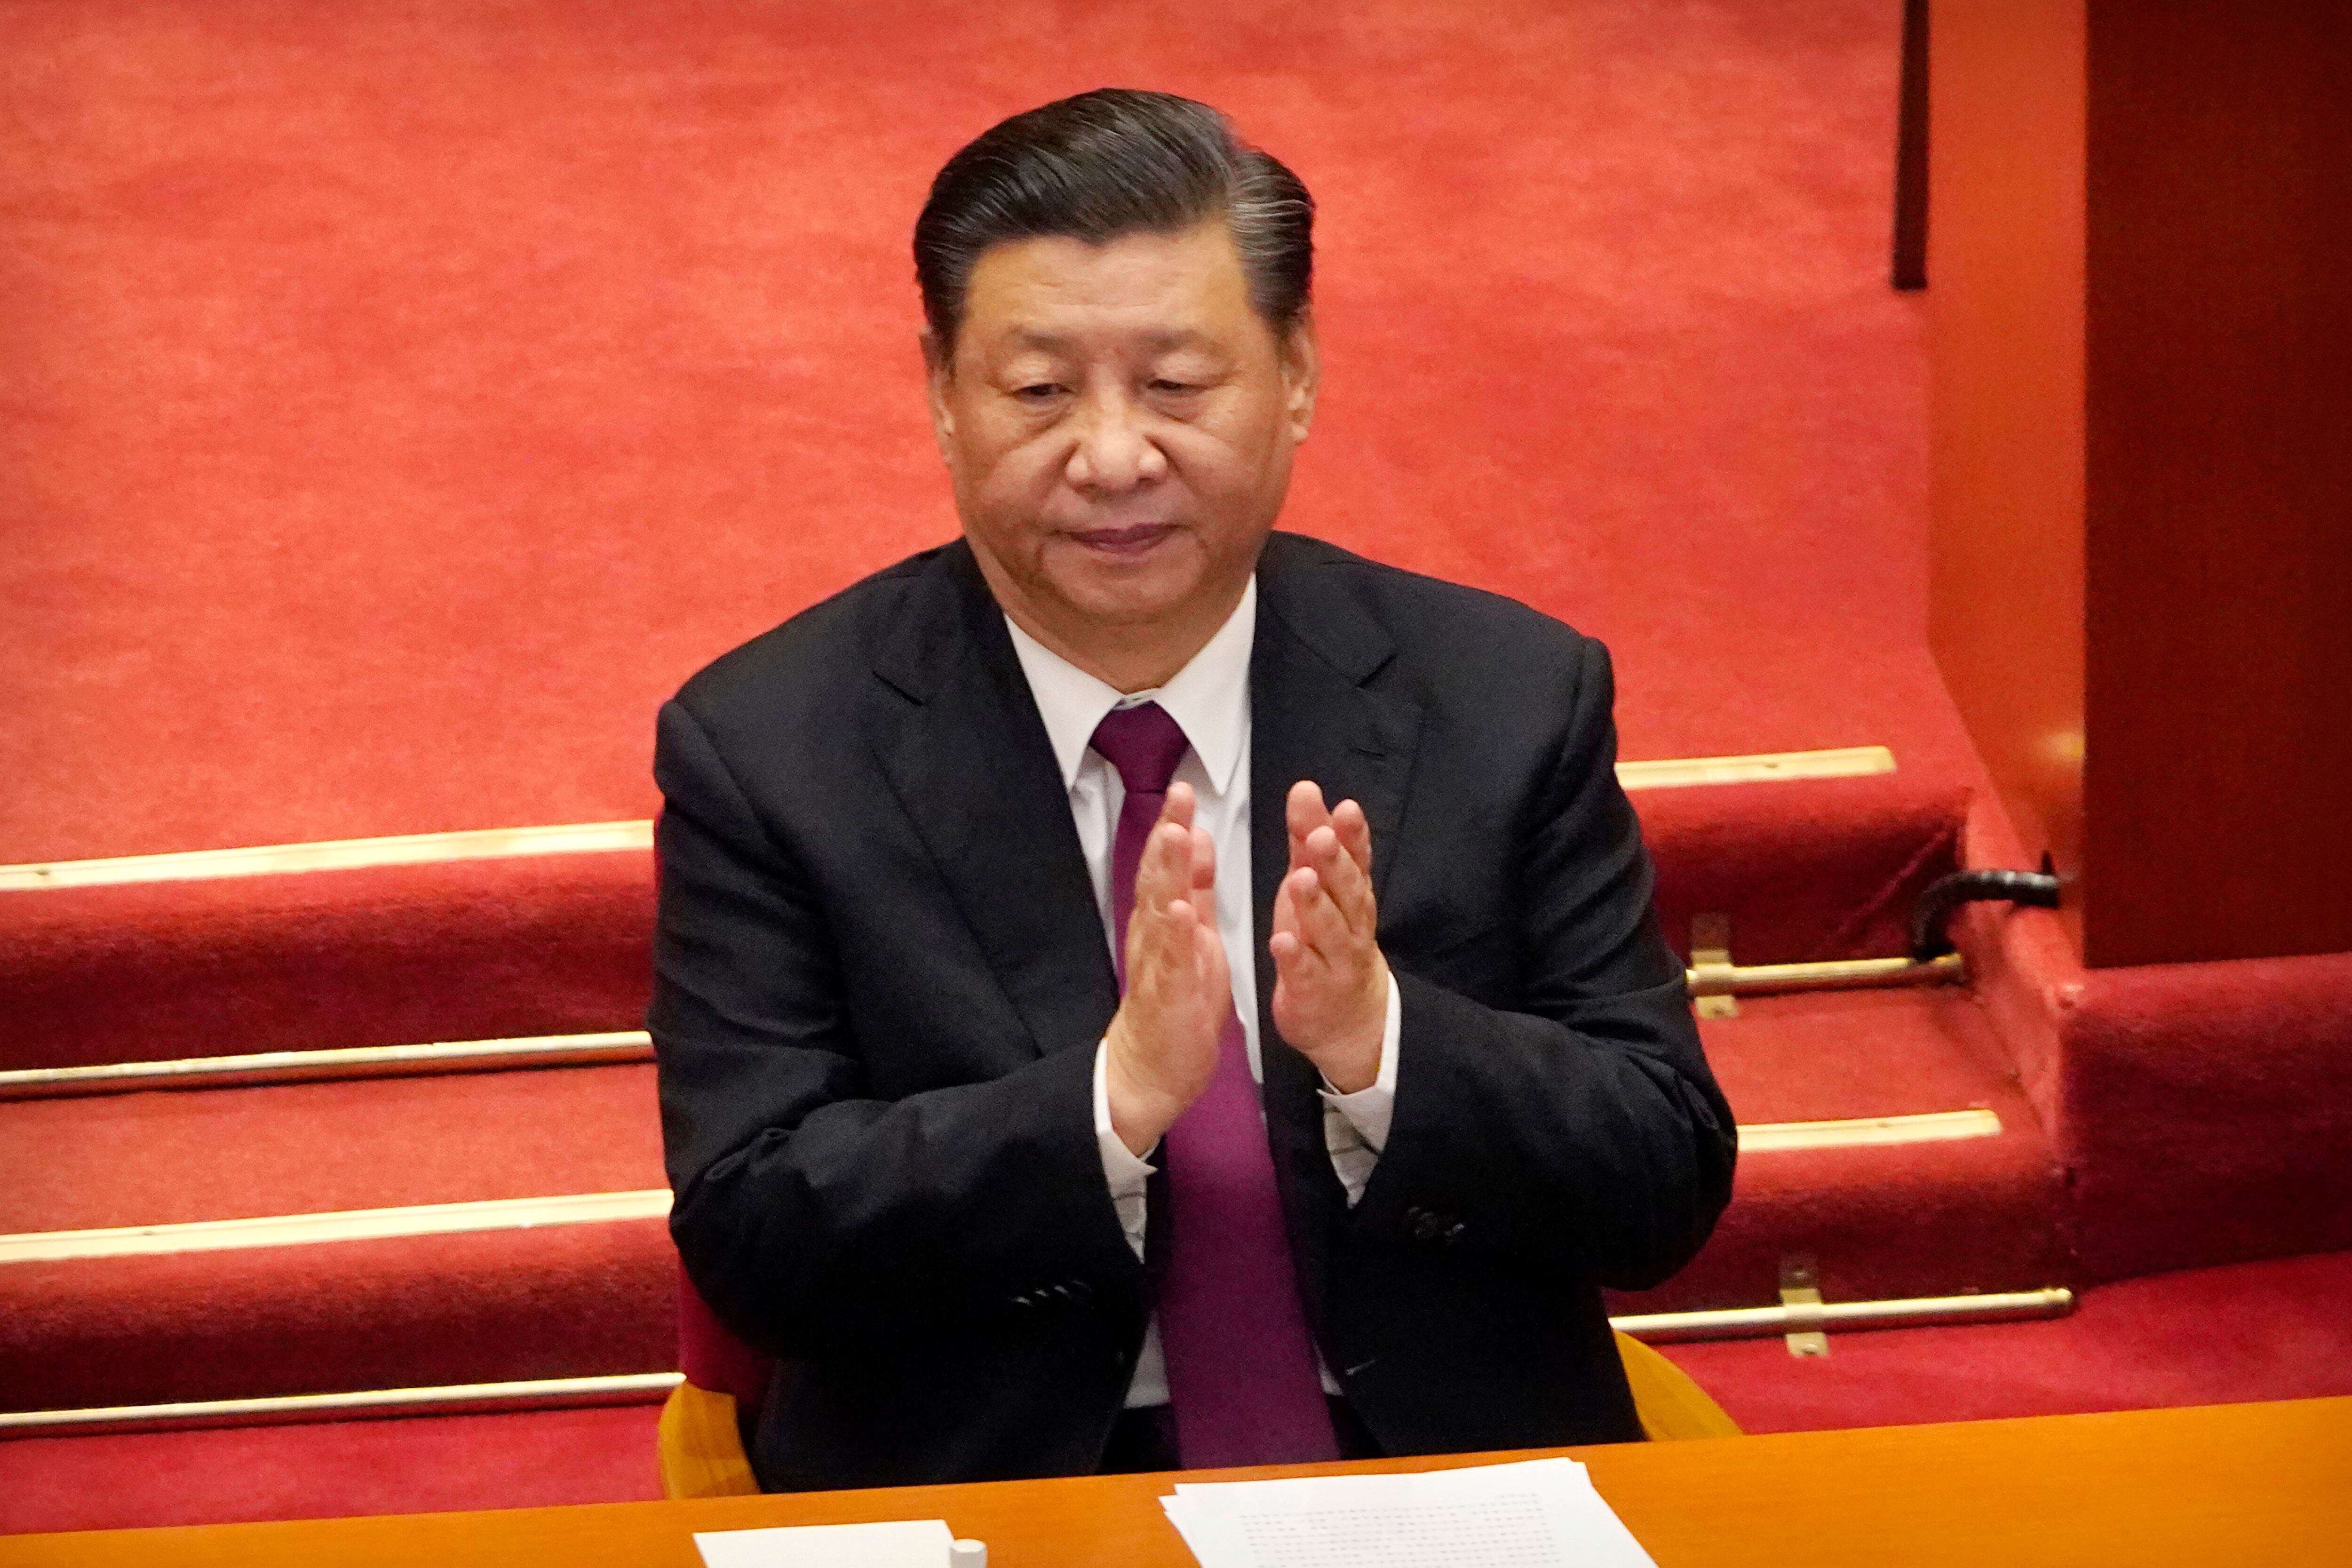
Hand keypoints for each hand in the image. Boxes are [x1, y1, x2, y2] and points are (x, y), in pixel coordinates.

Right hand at [1102, 783, 1230, 1155]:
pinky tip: (1180, 909)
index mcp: (1165, 920)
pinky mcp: (1168, 994)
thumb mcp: (1192, 932)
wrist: (1153, 1067)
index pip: (1168, 866)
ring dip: (1167, 873)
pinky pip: (1170, 961)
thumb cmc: (1177, 998)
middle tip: (1178, 795)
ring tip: (1176, 835)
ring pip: (1159, 911)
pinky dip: (1174, 934)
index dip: (1175, 826)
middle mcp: (1155, 935)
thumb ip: (1195, 886)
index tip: (1184, 789)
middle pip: (1158, 878)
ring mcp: (1158, 963)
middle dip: (1168, 835)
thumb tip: (1194, 837)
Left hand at [1268, 780, 1388, 1093]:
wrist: (1350, 1021)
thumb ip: (1307, 841)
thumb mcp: (1316, 886)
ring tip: (1299, 880)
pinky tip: (1281, 941)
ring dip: (1315, 905)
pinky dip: (1295, 958)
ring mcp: (1334, 962)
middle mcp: (1350, 927)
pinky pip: (1305, 974)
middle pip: (1347, 892)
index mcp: (1350, 896)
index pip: (1356, 861)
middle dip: (1335, 863)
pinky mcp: (1313, 993)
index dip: (1353, 836)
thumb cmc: (1325, 941)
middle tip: (1322, 836)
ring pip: (1329, 932)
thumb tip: (1306, 789)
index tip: (1345, 808)